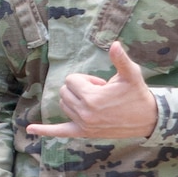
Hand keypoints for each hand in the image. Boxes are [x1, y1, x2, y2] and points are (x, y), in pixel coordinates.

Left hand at [27, 40, 156, 140]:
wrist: (148, 119)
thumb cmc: (138, 94)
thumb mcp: (131, 75)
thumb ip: (120, 59)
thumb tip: (115, 43)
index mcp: (91, 97)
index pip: (71, 80)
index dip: (86, 79)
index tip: (103, 85)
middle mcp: (84, 113)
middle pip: (64, 91)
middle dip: (80, 88)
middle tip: (101, 94)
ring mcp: (83, 125)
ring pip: (63, 105)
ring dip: (75, 100)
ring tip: (97, 103)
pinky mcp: (83, 133)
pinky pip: (60, 132)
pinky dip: (45, 131)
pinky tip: (29, 129)